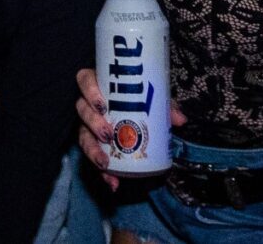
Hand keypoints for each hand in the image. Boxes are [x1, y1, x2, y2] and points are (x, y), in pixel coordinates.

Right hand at [73, 65, 186, 190]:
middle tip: (107, 134)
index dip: (89, 91)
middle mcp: (88, 105)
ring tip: (105, 163)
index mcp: (99, 86)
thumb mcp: (152, 99)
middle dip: (93, 123)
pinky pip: (93, 158)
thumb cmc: (139, 100)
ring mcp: (87, 125)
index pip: (84, 80)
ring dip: (92, 151)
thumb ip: (164, 106)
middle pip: (82, 110)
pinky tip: (113, 183)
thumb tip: (180, 120)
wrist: (135, 113)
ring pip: (82, 135)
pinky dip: (102, 174)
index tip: (102, 104)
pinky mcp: (92, 145)